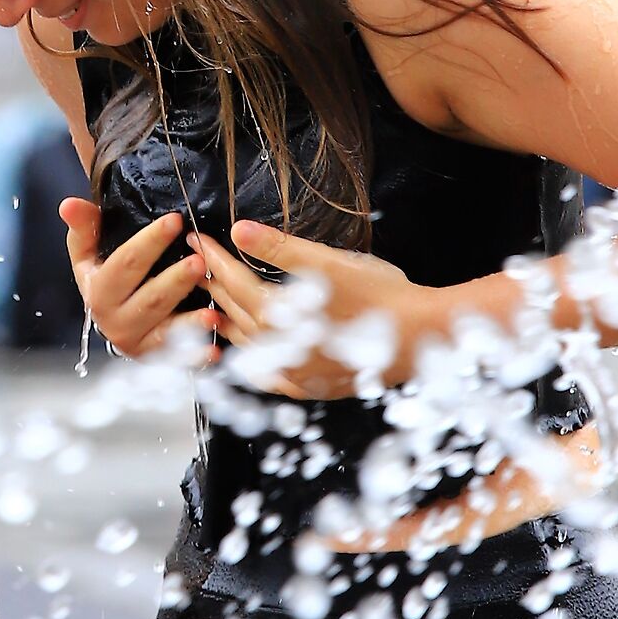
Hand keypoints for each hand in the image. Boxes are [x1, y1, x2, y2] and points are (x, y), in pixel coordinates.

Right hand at [60, 199, 218, 362]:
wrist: (112, 317)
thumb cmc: (105, 277)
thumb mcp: (88, 253)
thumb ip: (84, 227)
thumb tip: (69, 205)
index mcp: (98, 292)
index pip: (126, 263)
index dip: (150, 241)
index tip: (175, 221)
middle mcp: (115, 321)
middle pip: (150, 299)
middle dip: (175, 280)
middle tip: (200, 261)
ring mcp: (136, 343)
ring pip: (166, 330)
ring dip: (189, 322)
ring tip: (212, 310)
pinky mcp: (155, 359)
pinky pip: (178, 357)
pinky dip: (196, 356)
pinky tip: (213, 352)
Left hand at [198, 220, 436, 400]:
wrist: (419, 337)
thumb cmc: (379, 295)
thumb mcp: (328, 262)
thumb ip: (280, 248)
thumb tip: (241, 230)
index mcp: (276, 314)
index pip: (233, 280)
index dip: (214, 256)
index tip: (198, 239)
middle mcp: (277, 349)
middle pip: (233, 311)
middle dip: (215, 284)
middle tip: (199, 264)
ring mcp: (292, 373)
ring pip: (245, 346)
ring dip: (228, 321)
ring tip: (215, 303)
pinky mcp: (309, 388)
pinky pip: (267, 377)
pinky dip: (252, 358)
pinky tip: (251, 351)